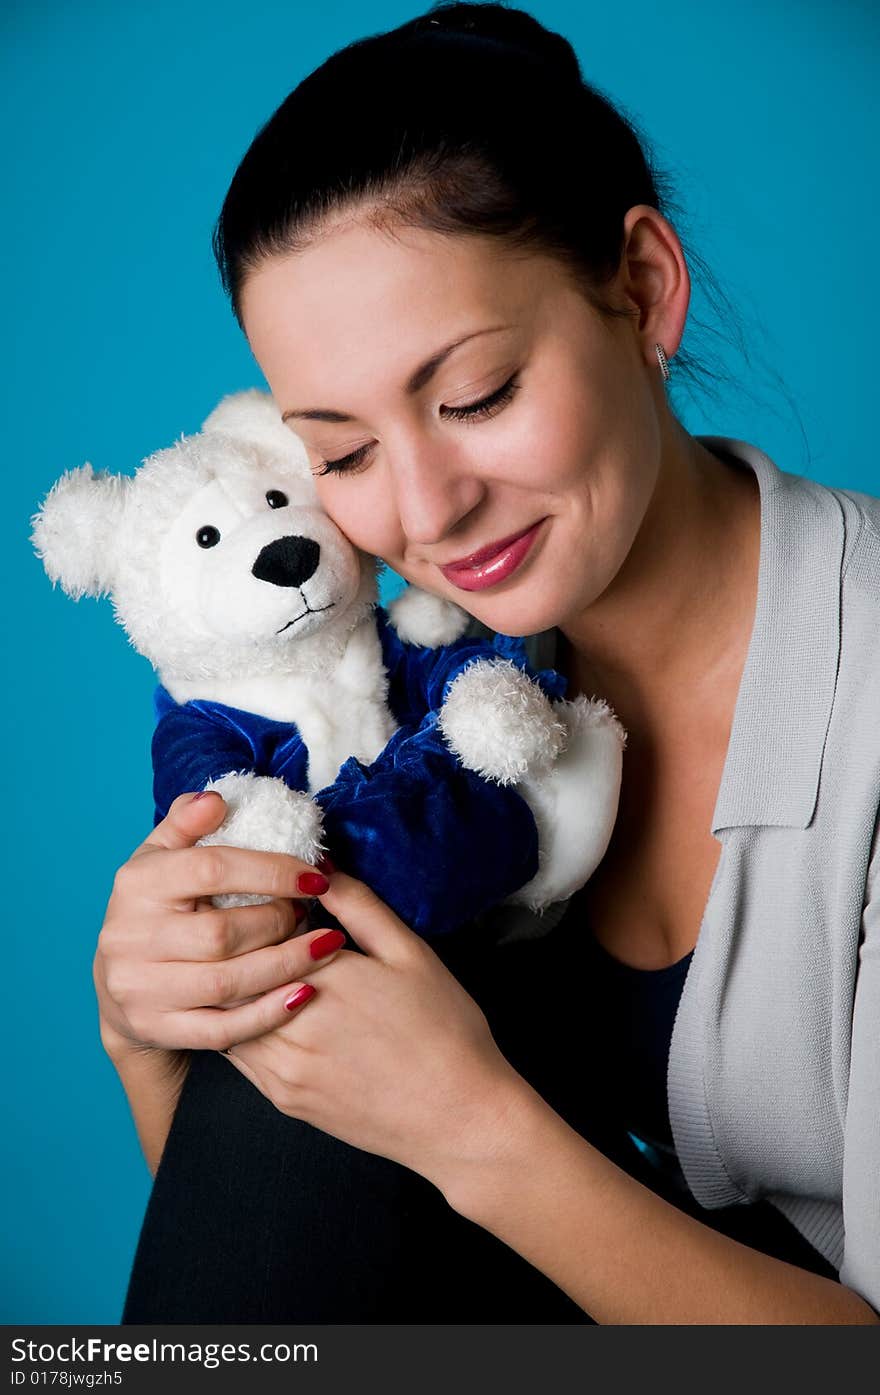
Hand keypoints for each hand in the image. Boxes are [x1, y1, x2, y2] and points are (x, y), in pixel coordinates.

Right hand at [93, 791, 346, 1058]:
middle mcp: (130, 938)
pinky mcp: (158, 1028)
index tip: (315, 875)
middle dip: (279, 922)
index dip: (270, 870)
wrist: (120, 987)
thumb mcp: (162, 859)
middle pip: (221, 933)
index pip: (210, 869)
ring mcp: (141, 989)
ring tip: (323, 947)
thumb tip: (217, 800)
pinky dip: (268, 1013)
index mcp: (137, 885)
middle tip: (311, 914)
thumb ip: (187, 824)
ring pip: (226, 983)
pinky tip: (304, 993)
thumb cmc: (157, 909)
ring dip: (285, 965)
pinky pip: (222, 1029)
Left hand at [219, 869, 532, 1196]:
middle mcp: (294, 1026)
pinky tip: (264, 1010)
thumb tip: (321, 868)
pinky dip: (240, 1026)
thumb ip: (359, 907)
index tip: (270, 901)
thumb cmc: (444, 1030)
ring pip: (227, 1016)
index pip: (261, 931)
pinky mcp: (283, 1098)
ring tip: (252, 967)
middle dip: (239, 947)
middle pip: (236, 973)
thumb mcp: (410, 954)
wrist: (458, 1117)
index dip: (259, 910)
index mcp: (327, 979)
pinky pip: (239, 1055)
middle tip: (249, 928)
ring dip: (233, 988)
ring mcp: (284, 1068)